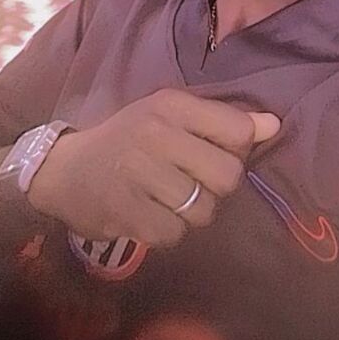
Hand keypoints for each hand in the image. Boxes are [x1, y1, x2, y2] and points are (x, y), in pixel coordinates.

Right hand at [27, 88, 279, 246]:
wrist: (65, 169)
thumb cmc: (130, 138)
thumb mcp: (172, 116)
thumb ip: (223, 120)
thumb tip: (273, 125)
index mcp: (171, 105)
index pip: (238, 130)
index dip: (238, 149)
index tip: (217, 150)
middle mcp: (156, 134)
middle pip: (228, 175)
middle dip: (217, 186)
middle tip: (194, 180)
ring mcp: (139, 174)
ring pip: (204, 210)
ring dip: (193, 211)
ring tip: (170, 197)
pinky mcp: (126, 212)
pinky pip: (175, 234)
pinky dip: (169, 231)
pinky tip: (152, 213)